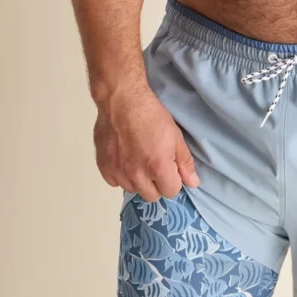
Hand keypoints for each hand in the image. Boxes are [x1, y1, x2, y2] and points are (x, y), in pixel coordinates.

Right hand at [93, 82, 199, 201]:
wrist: (121, 100)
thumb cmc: (151, 115)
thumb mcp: (175, 136)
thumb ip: (185, 163)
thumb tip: (193, 183)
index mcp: (158, 168)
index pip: (171, 192)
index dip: (173, 180)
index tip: (170, 167)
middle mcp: (136, 175)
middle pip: (151, 196)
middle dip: (156, 183)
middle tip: (154, 163)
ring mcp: (118, 172)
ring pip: (132, 189)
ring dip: (138, 180)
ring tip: (138, 158)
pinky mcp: (103, 167)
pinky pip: (115, 182)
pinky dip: (120, 175)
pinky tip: (124, 159)